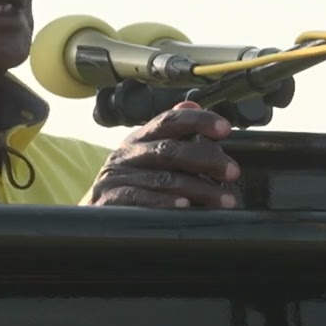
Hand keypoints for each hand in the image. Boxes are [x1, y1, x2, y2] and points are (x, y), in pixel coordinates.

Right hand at [81, 101, 240, 207]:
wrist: (92, 222)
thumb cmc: (130, 187)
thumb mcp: (148, 157)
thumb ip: (172, 133)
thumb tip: (192, 103)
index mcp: (140, 139)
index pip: (170, 120)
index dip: (199, 121)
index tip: (225, 129)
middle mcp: (127, 154)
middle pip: (170, 149)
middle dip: (206, 159)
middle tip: (232, 171)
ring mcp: (115, 177)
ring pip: (163, 178)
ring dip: (198, 189)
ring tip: (223, 200)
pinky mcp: (107, 200)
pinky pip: (140, 198)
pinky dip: (164, 202)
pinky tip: (186, 207)